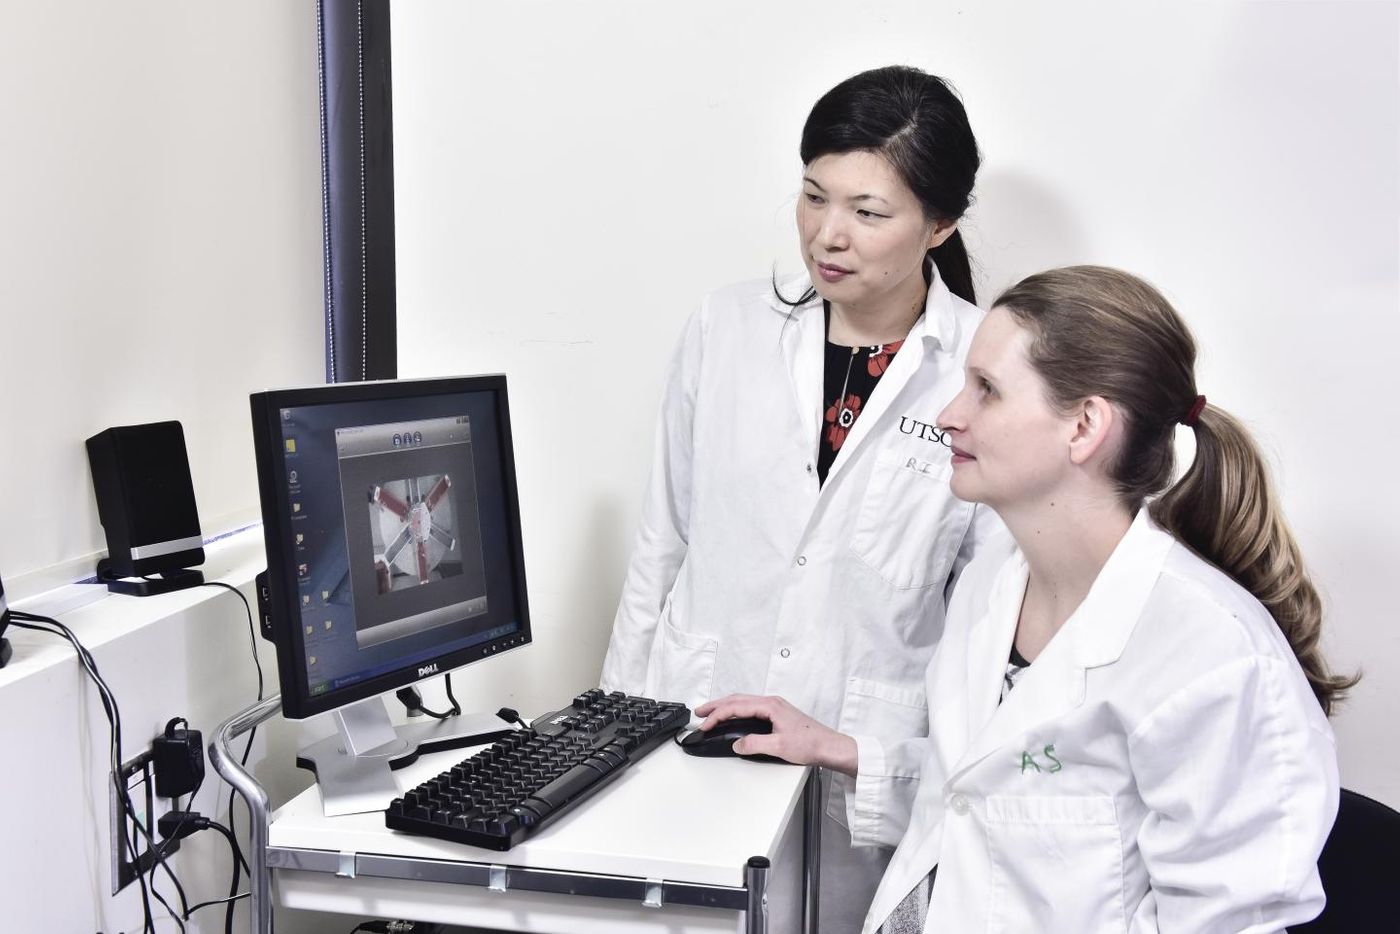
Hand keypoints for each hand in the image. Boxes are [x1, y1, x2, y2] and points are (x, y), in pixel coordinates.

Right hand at [693, 694, 858, 776]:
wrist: (829, 746)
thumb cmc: (810, 744)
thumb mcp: (779, 746)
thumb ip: (754, 744)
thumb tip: (737, 744)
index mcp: (770, 705)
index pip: (736, 706)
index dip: (717, 715)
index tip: (705, 725)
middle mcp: (772, 702)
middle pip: (737, 699)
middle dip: (716, 705)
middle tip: (699, 712)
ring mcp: (775, 707)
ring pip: (743, 702)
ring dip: (725, 707)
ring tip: (710, 714)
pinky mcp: (777, 714)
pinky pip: (751, 707)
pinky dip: (736, 710)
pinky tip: (733, 717)